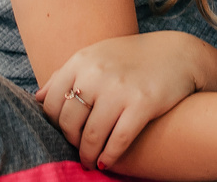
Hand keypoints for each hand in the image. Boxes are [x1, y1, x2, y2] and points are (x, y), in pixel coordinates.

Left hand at [36, 31, 216, 170]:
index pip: (51, 103)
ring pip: (91, 135)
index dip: (54, 125)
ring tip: (90, 161)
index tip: (66, 133)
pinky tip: (106, 161)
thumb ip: (66, 74)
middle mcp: (97, 73)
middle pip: (69, 122)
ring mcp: (120, 89)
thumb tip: (37, 98)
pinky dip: (109, 156)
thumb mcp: (98, 56)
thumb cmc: (133, 58)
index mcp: (82, 60)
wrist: (179, 54)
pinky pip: (118, 140)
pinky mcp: (143, 104)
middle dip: (72, 142)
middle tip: (79, 150)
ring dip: (87, 155)